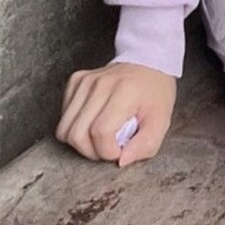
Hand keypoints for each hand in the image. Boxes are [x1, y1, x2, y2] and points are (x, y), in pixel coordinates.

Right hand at [55, 61, 175, 167]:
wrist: (148, 62)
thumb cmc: (155, 93)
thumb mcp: (162, 121)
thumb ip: (145, 146)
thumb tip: (121, 161)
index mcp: (124, 91)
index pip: (101, 132)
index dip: (109, 151)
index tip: (121, 149)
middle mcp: (100, 83)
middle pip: (77, 134)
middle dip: (92, 151)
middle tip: (109, 146)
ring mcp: (85, 80)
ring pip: (64, 129)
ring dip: (80, 142)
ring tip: (100, 136)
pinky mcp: (76, 80)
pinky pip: (63, 117)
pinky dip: (75, 126)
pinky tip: (92, 121)